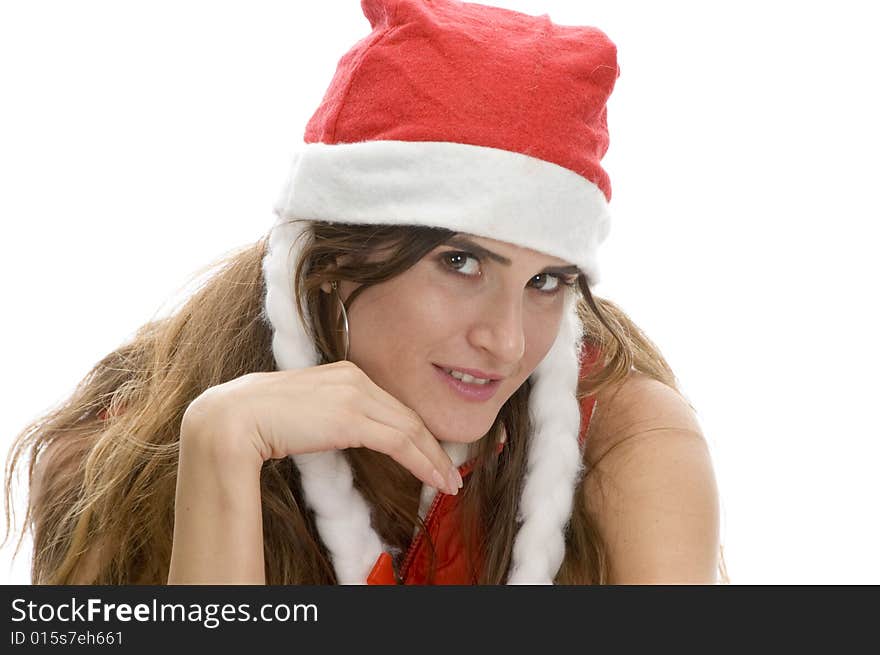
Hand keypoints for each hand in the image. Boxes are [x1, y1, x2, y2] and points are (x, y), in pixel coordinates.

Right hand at [182, 360, 462, 494]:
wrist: (232, 420)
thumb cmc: (258, 421)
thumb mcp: (304, 413)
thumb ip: (329, 417)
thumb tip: (342, 435)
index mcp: (344, 372)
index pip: (392, 406)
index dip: (416, 433)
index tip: (431, 455)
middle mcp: (355, 376)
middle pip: (407, 415)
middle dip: (433, 448)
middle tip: (450, 474)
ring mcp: (355, 393)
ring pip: (410, 429)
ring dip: (434, 459)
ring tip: (449, 484)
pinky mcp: (352, 417)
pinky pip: (399, 441)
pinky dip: (422, 462)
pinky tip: (435, 480)